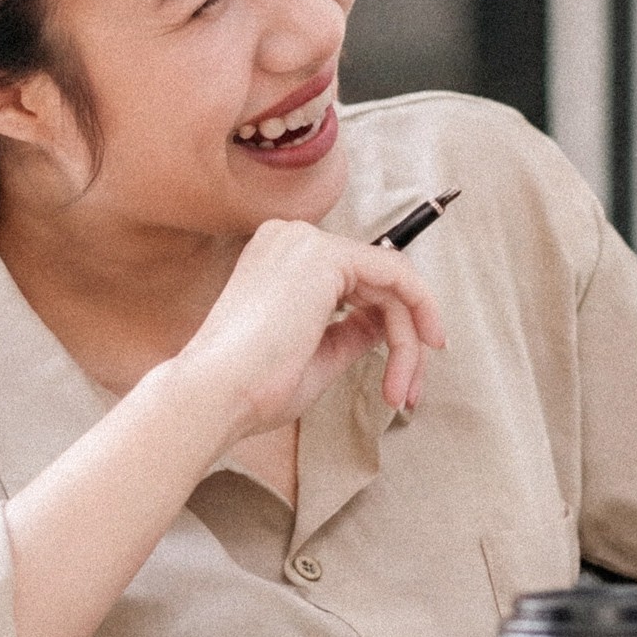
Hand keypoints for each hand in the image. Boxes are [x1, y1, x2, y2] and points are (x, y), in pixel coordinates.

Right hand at [170, 220, 446, 439]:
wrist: (216, 395)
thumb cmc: (252, 388)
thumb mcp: (317, 355)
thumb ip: (351, 332)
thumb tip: (385, 324)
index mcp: (280, 262)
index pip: (355, 283)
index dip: (392, 325)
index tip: (408, 371)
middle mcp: (292, 242)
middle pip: (378, 283)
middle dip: (406, 340)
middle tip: (409, 392)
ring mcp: (306, 243)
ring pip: (391, 284)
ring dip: (407, 342)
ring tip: (402, 391)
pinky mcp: (324, 255)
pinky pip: (395, 275)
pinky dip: (417, 311)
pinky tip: (421, 347)